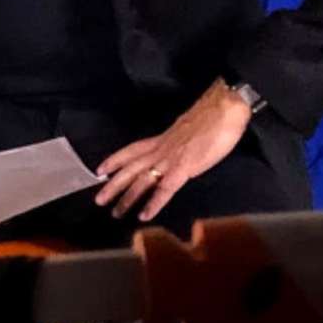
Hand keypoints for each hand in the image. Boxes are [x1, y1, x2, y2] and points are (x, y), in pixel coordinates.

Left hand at [93, 84, 254, 221]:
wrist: (224, 107)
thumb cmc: (212, 116)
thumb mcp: (189, 130)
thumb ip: (180, 143)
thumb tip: (179, 151)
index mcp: (163, 139)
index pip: (133, 150)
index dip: (115, 159)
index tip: (100, 169)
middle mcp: (161, 149)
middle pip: (130, 168)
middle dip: (113, 184)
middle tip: (98, 200)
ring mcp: (170, 159)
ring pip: (141, 180)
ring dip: (127, 198)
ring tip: (115, 213)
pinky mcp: (183, 167)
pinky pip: (165, 189)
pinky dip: (153, 203)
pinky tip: (144, 215)